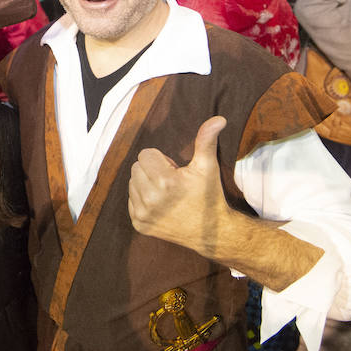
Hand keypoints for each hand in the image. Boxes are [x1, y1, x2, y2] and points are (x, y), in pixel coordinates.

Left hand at [129, 117, 234, 253]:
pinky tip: (161, 204)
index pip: (145, 154)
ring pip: (131, 183)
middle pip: (136, 167)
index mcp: (164, 182)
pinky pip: (131, 200)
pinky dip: (142, 199)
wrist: (212, 232)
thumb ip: (206, 140)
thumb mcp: (208, 166)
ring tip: (167, 193)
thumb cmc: (209, 195)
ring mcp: (143, 214)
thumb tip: (219, 118)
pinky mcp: (139, 224)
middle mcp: (150, 199)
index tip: (176, 171)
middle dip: (152, 170)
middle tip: (172, 182)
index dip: (162, 160)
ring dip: (146, 183)